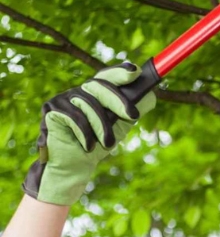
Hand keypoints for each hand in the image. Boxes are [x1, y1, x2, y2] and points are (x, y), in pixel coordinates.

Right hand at [22, 62, 156, 205]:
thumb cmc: (98, 143)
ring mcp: (63, 98)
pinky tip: (87, 146)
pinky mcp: (51, 109)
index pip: (108, 76)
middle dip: (119, 101)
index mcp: (95, 92)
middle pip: (100, 86)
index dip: (120, 71)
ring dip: (102, 127)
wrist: (76, 165)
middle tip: (133, 116)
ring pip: (89, 104)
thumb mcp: (120, 126)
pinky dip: (85, 134)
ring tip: (107, 144)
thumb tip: (151, 96)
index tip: (135, 71)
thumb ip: (132, 110)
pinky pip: (74, 117)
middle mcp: (79, 91)